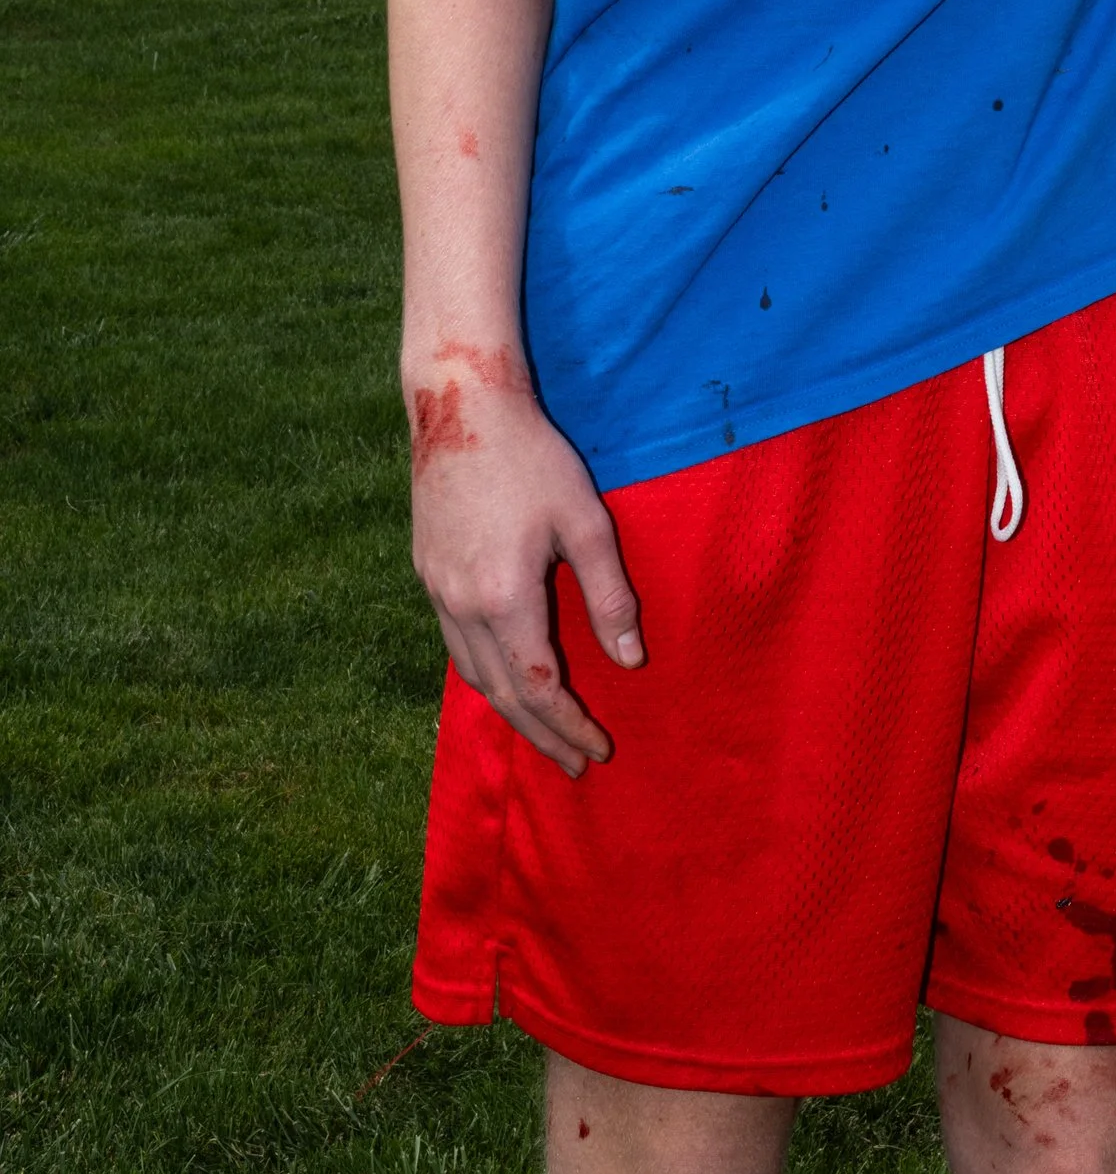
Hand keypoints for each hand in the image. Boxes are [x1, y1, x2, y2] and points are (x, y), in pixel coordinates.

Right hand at [408, 340, 642, 776]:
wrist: (460, 408)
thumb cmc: (534, 458)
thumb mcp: (586, 521)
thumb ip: (609, 595)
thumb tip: (631, 659)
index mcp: (505, 597)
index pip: (539, 687)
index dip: (569, 725)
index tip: (599, 750)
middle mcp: (462, 605)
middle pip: (502, 695)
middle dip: (542, 735)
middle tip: (577, 765)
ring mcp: (437, 591)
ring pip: (472, 675)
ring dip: (510, 711)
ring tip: (545, 733)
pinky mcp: (427, 573)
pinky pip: (456, 645)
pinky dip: (484, 675)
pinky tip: (506, 677)